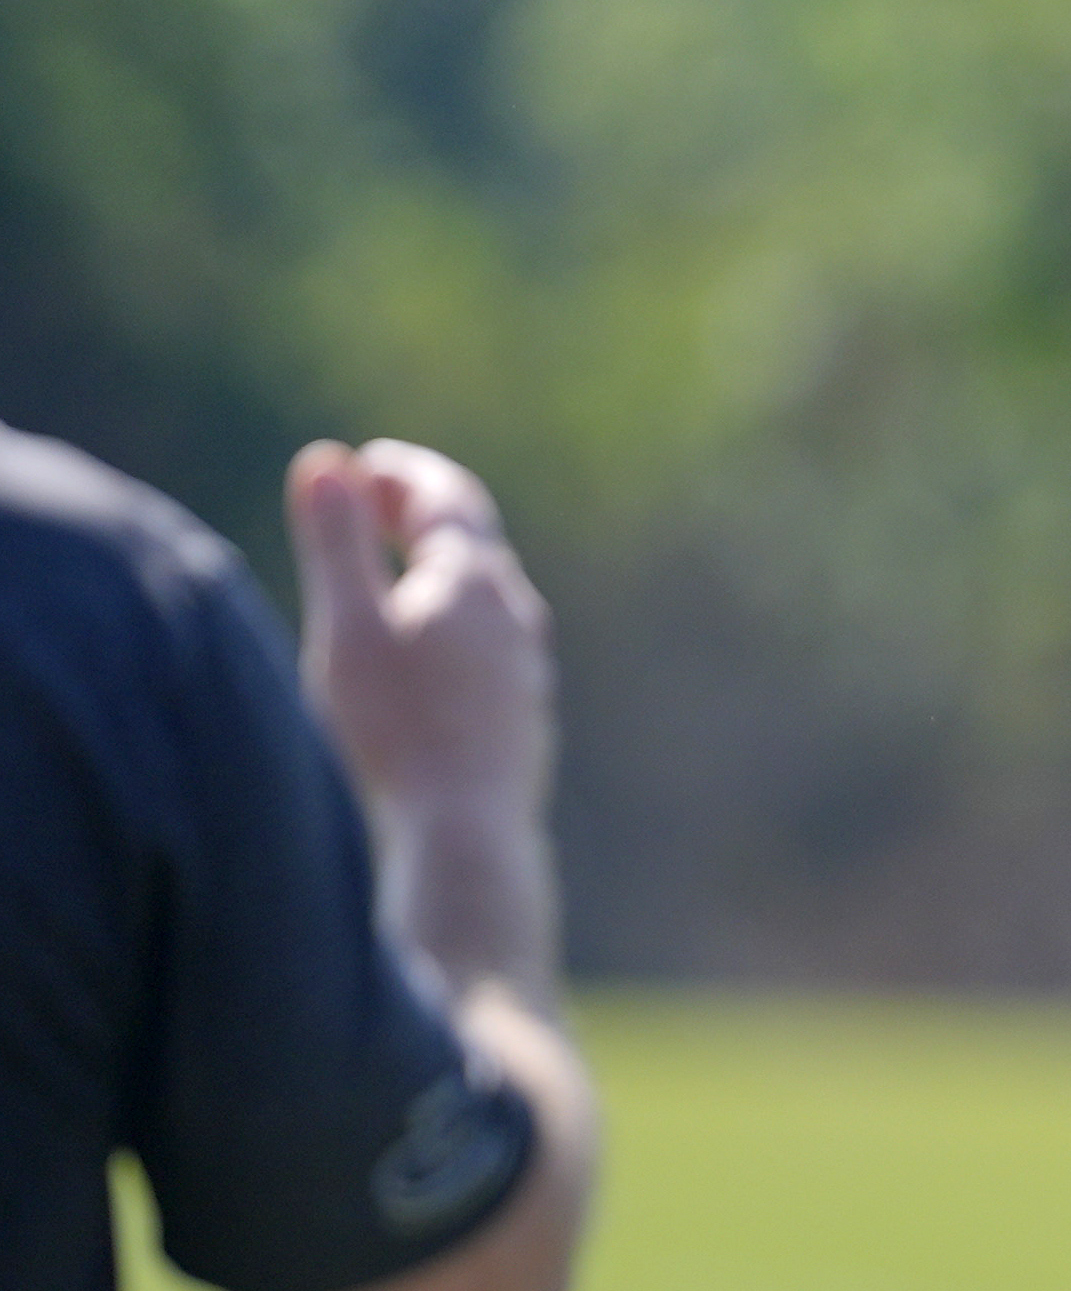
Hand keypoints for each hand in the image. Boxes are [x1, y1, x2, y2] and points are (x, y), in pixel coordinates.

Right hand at [284, 440, 552, 822]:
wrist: (464, 831)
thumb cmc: (394, 727)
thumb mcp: (347, 624)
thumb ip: (337, 541)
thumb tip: (325, 459)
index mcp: (476, 578)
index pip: (445, 497)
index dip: (401, 473)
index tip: (362, 464)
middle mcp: (515, 611)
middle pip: (469, 540)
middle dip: (417, 511)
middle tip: (370, 497)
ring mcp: (526, 662)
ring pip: (482, 592)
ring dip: (435, 565)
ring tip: (393, 564)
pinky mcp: (521, 709)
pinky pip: (486, 640)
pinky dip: (449, 615)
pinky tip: (426, 647)